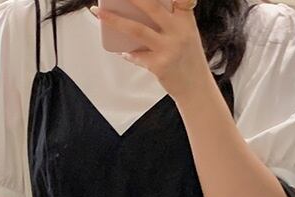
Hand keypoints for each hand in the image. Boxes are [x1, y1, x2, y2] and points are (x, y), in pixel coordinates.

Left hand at [92, 0, 210, 101]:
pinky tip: (121, 51)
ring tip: (98, 13)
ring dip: (114, 20)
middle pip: (152, 6)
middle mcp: (179, 32)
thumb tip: (135, 11)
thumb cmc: (188, 60)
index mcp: (186, 20)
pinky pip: (136, 55)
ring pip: (137, 30)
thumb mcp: (186, 34)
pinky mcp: (159, 65)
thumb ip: (170, 20)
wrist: (196, 89)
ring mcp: (168, 49)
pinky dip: (127, 53)